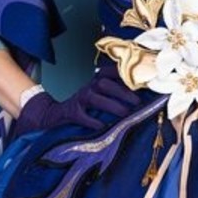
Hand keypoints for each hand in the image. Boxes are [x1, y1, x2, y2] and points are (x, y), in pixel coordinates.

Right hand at [16, 74, 141, 133]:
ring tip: (126, 114)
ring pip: (95, 98)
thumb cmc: (85, 106)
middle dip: (122, 92)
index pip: (111, 71)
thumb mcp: (98, 94)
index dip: (125, 73)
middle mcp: (88, 87)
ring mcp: (78, 99)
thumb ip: (116, 92)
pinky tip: (103, 126)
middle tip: (138, 102)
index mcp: (97, 80)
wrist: (55, 114)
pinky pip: (82, 116)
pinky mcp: (71, 112)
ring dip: (112, 105)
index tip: (141, 79)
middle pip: (105, 84)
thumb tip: (142, 97)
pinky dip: (93, 121)